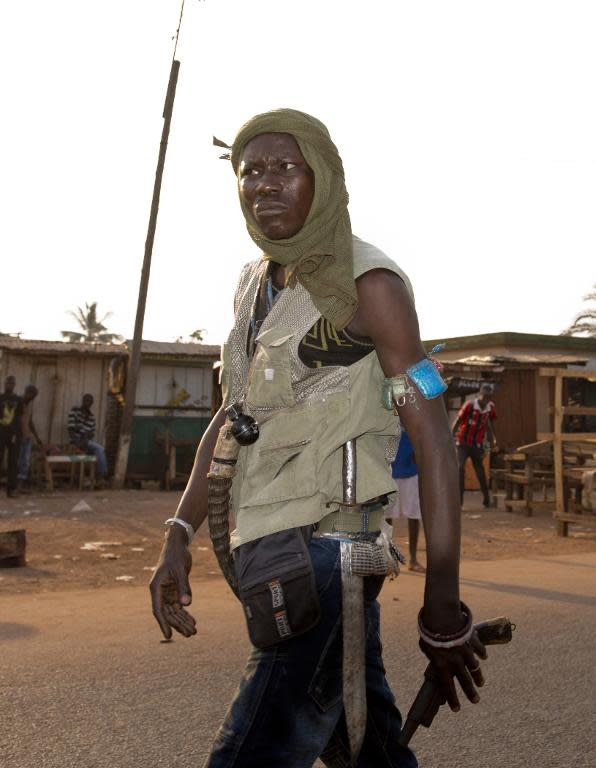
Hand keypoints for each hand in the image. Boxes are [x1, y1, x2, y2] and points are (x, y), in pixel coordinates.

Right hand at [149, 525, 196, 639]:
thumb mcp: (180, 571)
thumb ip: (184, 587)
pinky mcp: (174, 590)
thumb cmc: (176, 555)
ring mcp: (167, 592)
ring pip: (174, 611)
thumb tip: (187, 605)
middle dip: (179, 624)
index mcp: (156, 588)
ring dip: (183, 621)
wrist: (178, 545)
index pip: (159, 610)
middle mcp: (159, 592)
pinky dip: (185, 613)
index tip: (168, 636)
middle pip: (168, 613)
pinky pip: (179, 605)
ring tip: (193, 631)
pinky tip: (192, 621)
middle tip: (190, 634)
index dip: (163, 623)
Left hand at [419, 621, 486, 711]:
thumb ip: (432, 656)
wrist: (442, 616)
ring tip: (480, 683)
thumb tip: (436, 661)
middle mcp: (456, 662)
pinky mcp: (472, 641)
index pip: (447, 686)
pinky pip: (479, 649)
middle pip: (465, 681)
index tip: (456, 709)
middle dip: (470, 692)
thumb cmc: (429, 631)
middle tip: (475, 700)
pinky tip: (483, 657)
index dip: (452, 698)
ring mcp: (466, 652)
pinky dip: (481, 653)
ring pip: (474, 668)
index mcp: (443, 665)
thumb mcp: (426, 646)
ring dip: (478, 676)